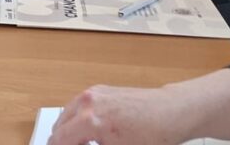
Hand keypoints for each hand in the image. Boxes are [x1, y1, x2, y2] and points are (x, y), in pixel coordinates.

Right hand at [49, 71, 229, 144]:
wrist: (171, 113)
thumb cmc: (152, 136)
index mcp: (90, 120)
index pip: (59, 140)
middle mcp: (87, 102)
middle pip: (59, 127)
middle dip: (63, 143)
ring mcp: (92, 93)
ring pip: (67, 116)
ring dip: (69, 132)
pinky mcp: (99, 90)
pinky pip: (78, 107)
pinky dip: (78, 120)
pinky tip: (91, 133)